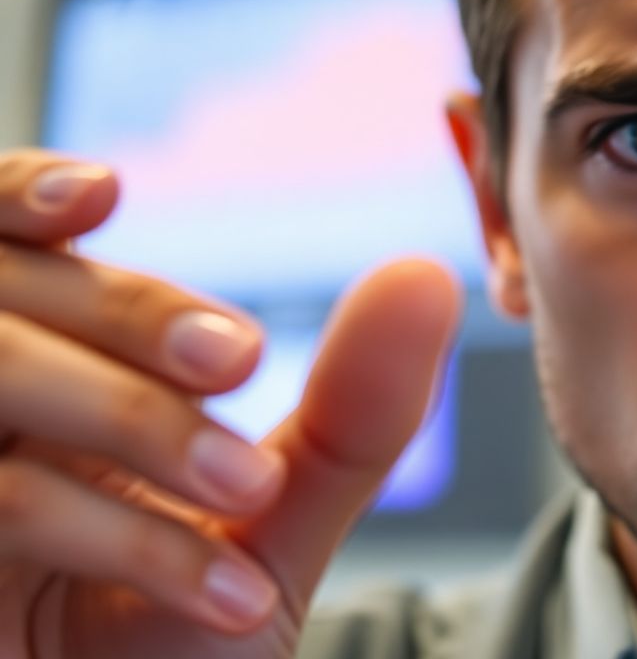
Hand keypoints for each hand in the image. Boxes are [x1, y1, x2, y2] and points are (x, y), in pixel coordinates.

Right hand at [0, 150, 462, 656]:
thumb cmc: (183, 638)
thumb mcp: (275, 519)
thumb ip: (347, 411)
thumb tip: (424, 273)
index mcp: (39, 382)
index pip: (3, 246)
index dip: (24, 195)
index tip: (104, 193)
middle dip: (125, 313)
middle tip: (236, 359)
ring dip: (133, 422)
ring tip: (250, 491)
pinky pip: (3, 505)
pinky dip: (129, 540)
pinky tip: (231, 596)